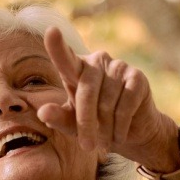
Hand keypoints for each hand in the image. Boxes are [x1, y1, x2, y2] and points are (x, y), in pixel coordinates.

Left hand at [38, 27, 178, 171]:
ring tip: (106, 140)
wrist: (131, 134)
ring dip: (105, 129)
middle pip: (86, 93)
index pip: (65, 59)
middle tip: (88, 148)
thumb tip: (42, 111)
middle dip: (86, 124)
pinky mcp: (137, 77)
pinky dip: (121, 126)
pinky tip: (121, 133)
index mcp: (76, 69)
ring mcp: (119, 66)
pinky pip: (125, 106)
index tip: (51, 31)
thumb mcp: (73, 125)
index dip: (58, 47)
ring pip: (106, 104)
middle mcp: (97, 61)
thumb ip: (57, 118)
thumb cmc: (95, 126)